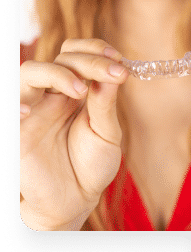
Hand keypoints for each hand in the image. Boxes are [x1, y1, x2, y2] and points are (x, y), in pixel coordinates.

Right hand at [20, 39, 128, 230]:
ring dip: (58, 73)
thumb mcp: (106, 133)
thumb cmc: (92, 165)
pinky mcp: (16, 129)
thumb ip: (105, 104)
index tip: (118, 61)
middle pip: (61, 58)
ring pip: (31, 71)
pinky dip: (19, 101)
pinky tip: (34, 109)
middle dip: (89, 61)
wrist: (75, 200)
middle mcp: (53, 94)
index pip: (79, 55)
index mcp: (77, 91)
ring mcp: (33, 108)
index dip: (96, 51)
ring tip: (80, 90)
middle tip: (114, 73)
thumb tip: (114, 72)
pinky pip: (11, 103)